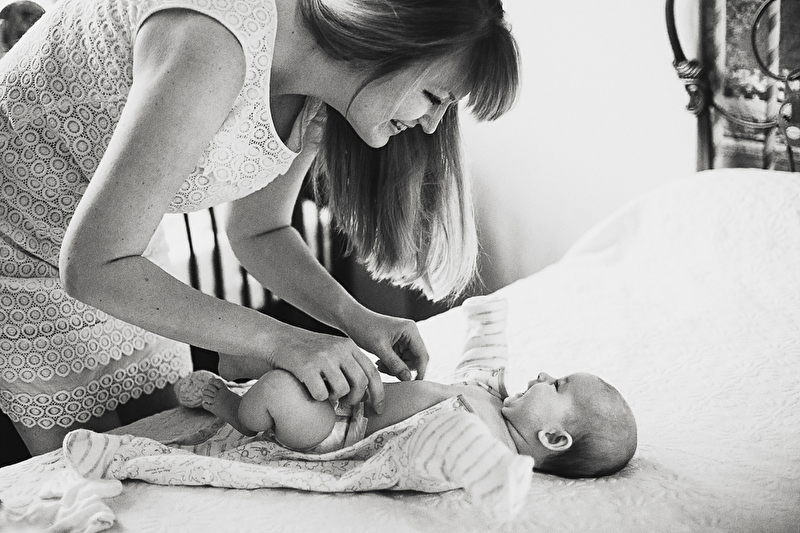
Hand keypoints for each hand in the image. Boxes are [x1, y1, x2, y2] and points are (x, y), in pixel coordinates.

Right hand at [266, 326, 386, 413]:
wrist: (279, 339)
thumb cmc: (308, 351)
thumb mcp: (333, 350)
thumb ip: (349, 366)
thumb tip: (366, 394)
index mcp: (349, 345)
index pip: (371, 372)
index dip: (378, 393)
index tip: (378, 409)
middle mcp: (339, 349)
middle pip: (360, 383)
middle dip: (356, 399)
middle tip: (346, 403)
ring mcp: (323, 357)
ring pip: (342, 390)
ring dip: (335, 398)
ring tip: (325, 391)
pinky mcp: (307, 367)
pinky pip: (321, 394)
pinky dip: (317, 397)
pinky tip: (310, 388)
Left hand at [342, 309, 429, 382]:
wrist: (351, 319)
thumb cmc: (364, 328)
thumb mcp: (379, 348)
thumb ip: (395, 364)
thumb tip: (409, 379)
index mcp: (410, 330)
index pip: (422, 355)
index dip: (420, 371)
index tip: (413, 384)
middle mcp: (410, 333)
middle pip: (416, 359)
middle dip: (404, 369)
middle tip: (388, 371)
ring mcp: (404, 338)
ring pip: (407, 360)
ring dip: (396, 367)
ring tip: (381, 366)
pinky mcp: (397, 342)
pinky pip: (400, 358)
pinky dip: (392, 364)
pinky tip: (380, 362)